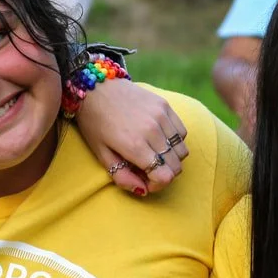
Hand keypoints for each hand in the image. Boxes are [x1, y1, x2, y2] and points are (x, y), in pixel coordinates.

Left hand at [75, 78, 189, 194]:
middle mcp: (152, 130)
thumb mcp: (100, 154)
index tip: (145, 181)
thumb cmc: (95, 123)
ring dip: (171, 159)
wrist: (96, 86)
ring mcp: (161, 116)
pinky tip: (158, 139)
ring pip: (182, 151)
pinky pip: (181, 132)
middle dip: (164, 174)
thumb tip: (142, 191)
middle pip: (175, 166)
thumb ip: (121, 176)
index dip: (157, 185)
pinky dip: (174, 141)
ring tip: (153, 154)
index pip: (164, 176)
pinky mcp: (165, 105)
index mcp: (134, 145)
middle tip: (147, 169)